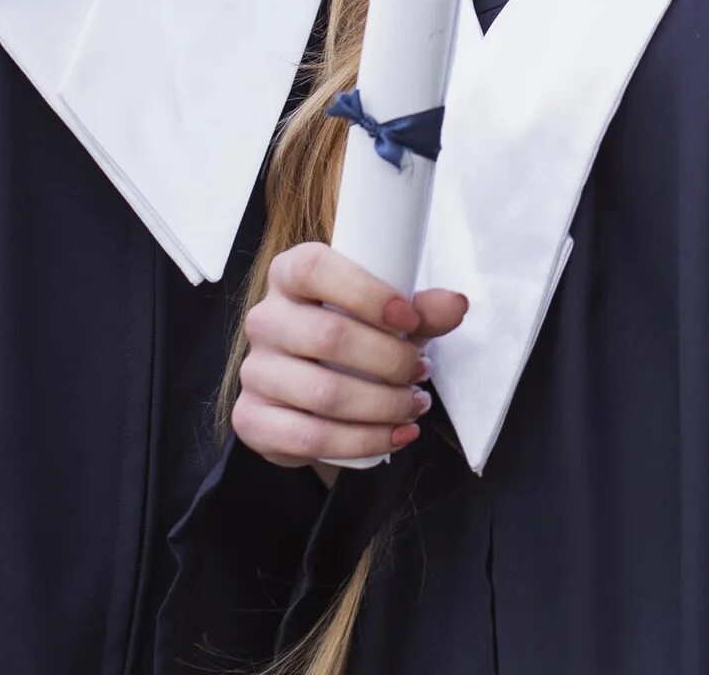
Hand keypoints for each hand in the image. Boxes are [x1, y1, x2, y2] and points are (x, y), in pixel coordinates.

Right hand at [233, 243, 469, 469]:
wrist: (313, 395)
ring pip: (323, 393)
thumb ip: (422, 311)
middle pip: (328, 336)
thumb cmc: (355, 339)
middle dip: (390, 360)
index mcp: (289, 275)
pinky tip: (396, 435)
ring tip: (414, 405)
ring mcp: (254, 371)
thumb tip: (456, 304)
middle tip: (421, 372)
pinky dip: (363, 440)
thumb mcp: (390, 318)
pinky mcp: (252, 419)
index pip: (315, 269)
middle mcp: (264, 319)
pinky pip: (309, 437)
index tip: (409, 318)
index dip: (366, 292)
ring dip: (383, 405)